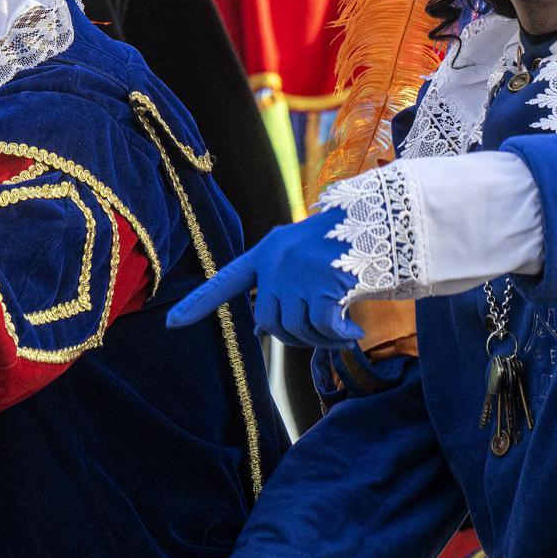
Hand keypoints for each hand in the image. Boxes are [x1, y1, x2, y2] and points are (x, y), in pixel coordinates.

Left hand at [166, 206, 361, 349]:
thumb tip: (260, 329)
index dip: (199, 303)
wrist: (383, 218)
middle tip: (324, 331)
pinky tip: (353, 332)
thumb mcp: (304, 258)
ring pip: (294, 329)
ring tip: (342, 327)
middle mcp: (276, 260)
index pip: (225, 281)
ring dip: (320, 339)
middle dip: (294, 335)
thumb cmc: (346, 243)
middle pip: (268, 320)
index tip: (173, 323)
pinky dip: (339, 337)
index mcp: (267, 251)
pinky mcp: (323, 282)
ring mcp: (297, 270)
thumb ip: (281, 287)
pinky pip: (322, 328)